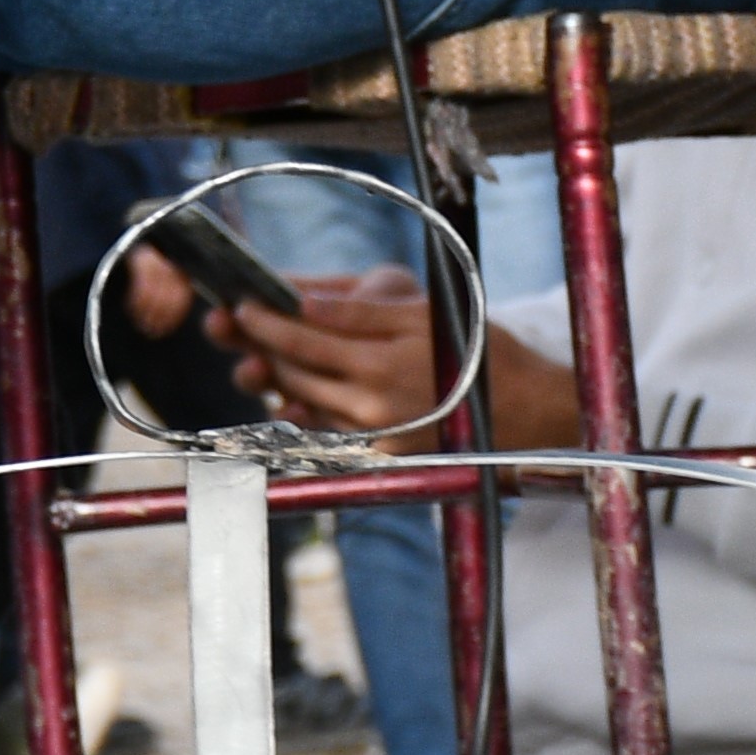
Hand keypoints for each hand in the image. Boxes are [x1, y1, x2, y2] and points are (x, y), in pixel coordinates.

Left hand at [221, 270, 568, 447]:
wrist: (524, 411)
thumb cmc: (478, 350)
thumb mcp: (427, 314)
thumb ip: (362, 308)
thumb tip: (300, 300)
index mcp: (387, 356)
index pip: (307, 332)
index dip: (268, 316)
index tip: (243, 301)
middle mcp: (374, 399)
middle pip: (295, 366)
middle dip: (257, 342)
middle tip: (231, 321)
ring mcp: (370, 432)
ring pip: (299, 397)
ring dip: (270, 374)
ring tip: (254, 351)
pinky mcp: (373, 454)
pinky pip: (319, 427)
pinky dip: (298, 406)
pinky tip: (288, 389)